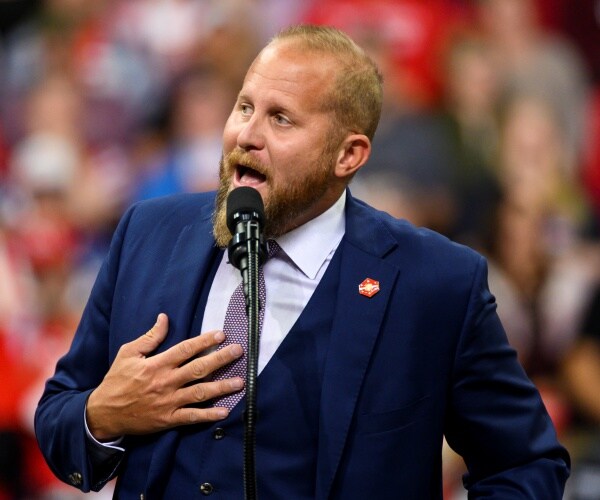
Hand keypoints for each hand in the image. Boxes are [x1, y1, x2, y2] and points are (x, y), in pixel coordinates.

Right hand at [86, 313, 243, 440]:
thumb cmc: (117, 380)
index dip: (204, 341)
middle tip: (238, 351)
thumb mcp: (128, 354)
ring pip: (200, 393)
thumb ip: (149, 337)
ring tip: (240, 381)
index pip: (185, 350)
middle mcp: (165, 382)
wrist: (103, 414)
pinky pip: (192, 417)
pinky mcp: (168, 419)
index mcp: (156, 365)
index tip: (221, 334)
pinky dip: (209, 416)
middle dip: (220, 359)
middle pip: (198, 369)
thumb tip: (164, 318)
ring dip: (221, 387)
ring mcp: (168, 402)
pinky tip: (225, 411)